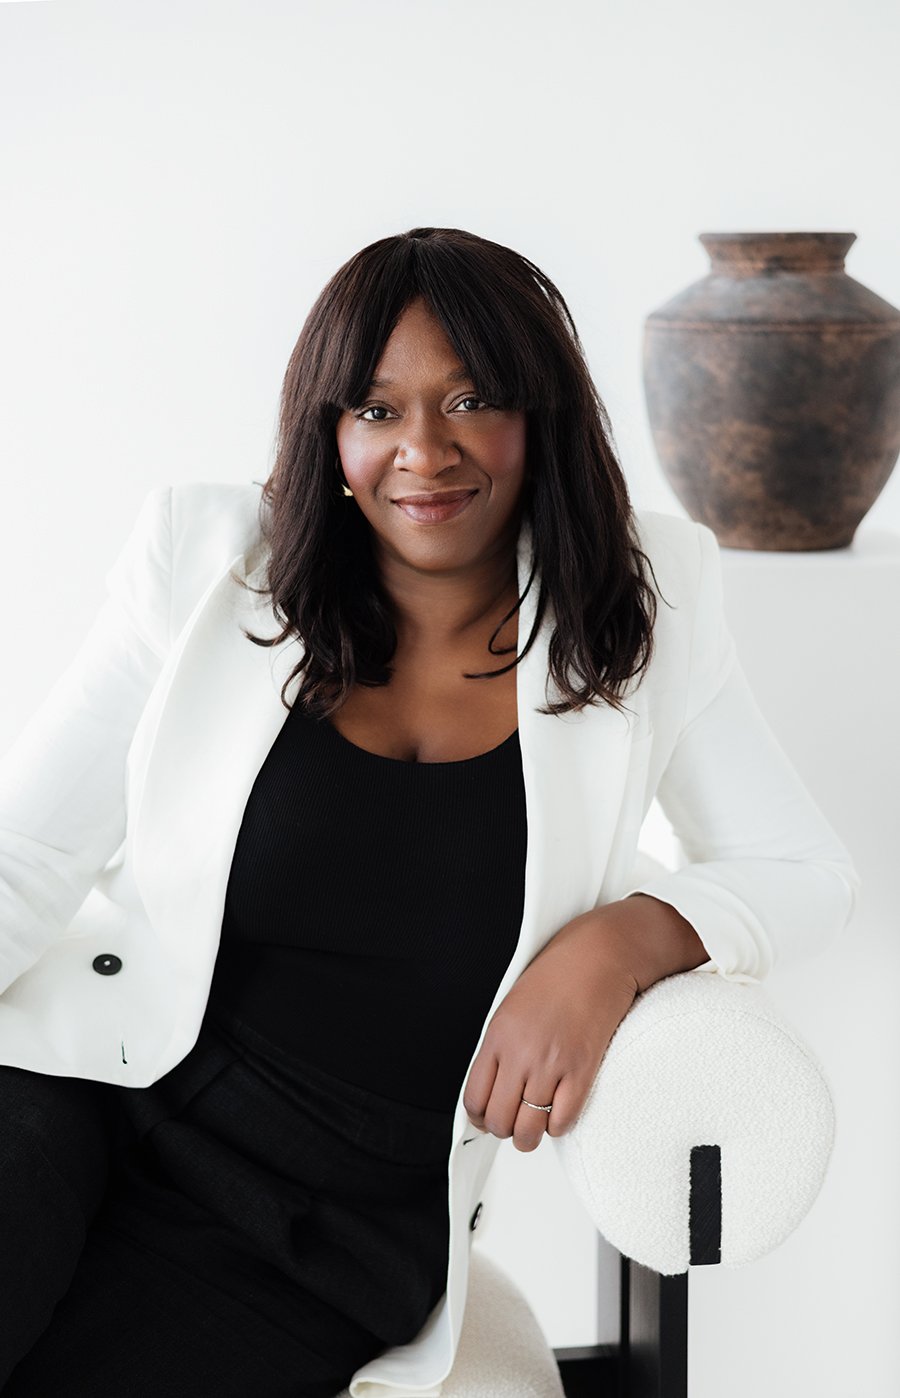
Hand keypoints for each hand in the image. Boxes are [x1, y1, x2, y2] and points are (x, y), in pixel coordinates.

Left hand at [462, 909, 639, 1152]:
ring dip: (530, 1136)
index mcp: (497, 1037)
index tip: (486, 1118)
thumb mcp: (511, 1006)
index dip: (479, 1117)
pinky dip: (558, 1126)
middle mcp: (520, 1054)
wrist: (597, 957)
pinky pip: (562, 1120)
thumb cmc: (558, 975)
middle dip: (504, 1129)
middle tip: (512, 1123)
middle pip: (499, 1119)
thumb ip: (500, 1046)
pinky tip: (558, 1113)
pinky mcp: (582, 1070)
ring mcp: (551, 1065)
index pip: (474, 1098)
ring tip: (534, 1127)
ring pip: (529, 1129)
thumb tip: (493, 1084)